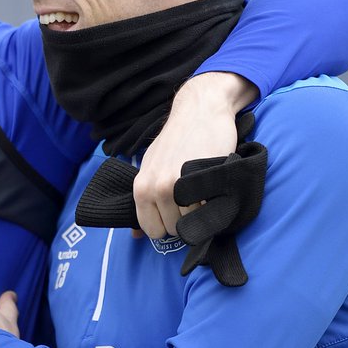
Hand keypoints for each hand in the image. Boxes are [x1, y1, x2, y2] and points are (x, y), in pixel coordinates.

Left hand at [133, 72, 256, 239]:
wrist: (201, 110)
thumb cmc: (177, 141)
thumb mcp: (151, 167)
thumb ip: (144, 201)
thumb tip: (134, 237)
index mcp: (141, 187)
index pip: (151, 230)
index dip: (165, 224)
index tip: (174, 211)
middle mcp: (157, 188)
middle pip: (174, 229)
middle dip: (184, 218)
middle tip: (191, 194)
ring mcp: (180, 185)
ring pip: (193, 222)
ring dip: (200, 211)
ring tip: (201, 186)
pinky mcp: (203, 179)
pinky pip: (209, 209)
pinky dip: (213, 202)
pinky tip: (211, 183)